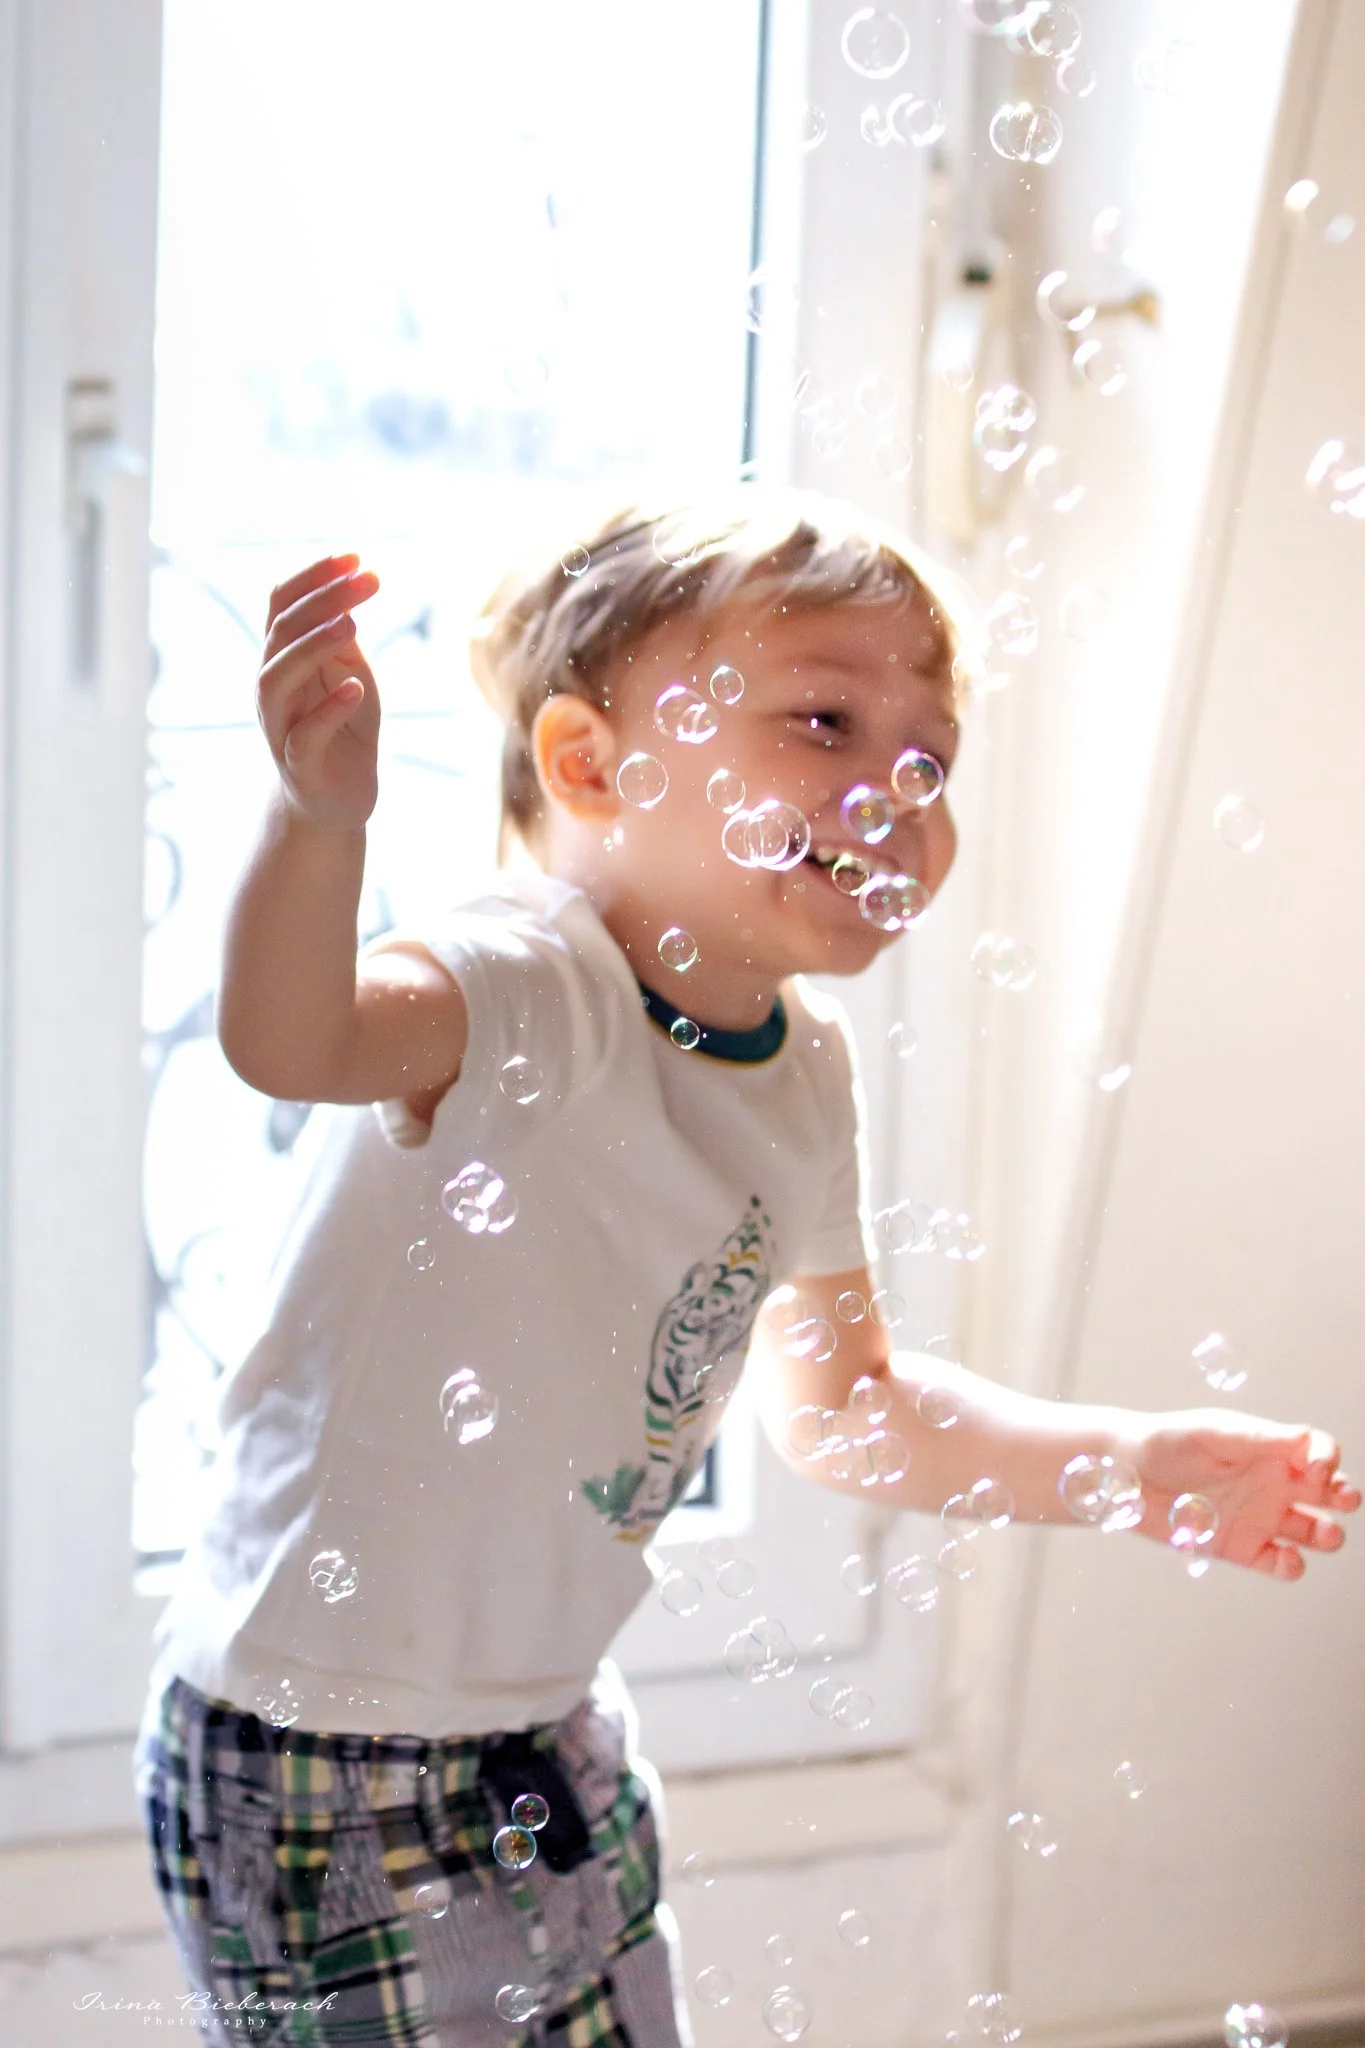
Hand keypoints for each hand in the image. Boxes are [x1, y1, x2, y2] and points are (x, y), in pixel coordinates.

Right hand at [256, 553, 381, 831]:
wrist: (336, 802)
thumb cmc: (344, 732)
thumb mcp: (352, 676)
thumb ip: (345, 641)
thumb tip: (350, 589)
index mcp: (282, 659)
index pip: (283, 605)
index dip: (314, 577)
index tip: (355, 556)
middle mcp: (272, 687)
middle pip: (281, 632)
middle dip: (324, 600)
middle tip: (367, 580)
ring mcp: (279, 726)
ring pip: (276, 679)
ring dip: (312, 648)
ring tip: (352, 625)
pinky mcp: (297, 764)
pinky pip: (304, 734)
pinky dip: (330, 710)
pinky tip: (356, 689)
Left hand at [1127, 1409, 1359, 1579]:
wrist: (1126, 1473)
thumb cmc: (1168, 1442)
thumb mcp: (1215, 1432)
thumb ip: (1262, 1439)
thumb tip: (1309, 1442)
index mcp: (1269, 1449)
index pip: (1319, 1451)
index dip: (1329, 1459)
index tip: (1317, 1469)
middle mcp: (1272, 1482)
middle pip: (1329, 1492)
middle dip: (1344, 1496)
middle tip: (1340, 1499)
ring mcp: (1261, 1516)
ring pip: (1314, 1531)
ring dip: (1327, 1534)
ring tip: (1322, 1533)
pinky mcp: (1243, 1548)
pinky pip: (1281, 1563)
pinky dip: (1292, 1566)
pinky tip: (1285, 1558)